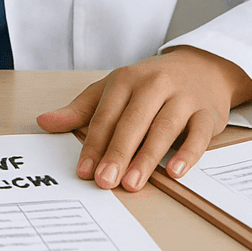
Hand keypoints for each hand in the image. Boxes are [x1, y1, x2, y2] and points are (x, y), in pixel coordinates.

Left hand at [36, 47, 251, 191]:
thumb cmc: (150, 84)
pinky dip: (188, 154)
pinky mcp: (206, 113)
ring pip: (163, 128)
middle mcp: (154, 85)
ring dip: (147, 157)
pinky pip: (198, 134)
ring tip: (132, 183)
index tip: (84, 170)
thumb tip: (44, 122)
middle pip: (132, 121)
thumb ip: (81, 109)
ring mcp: (182, 98)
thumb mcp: (113, 89)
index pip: (106, 114)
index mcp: (126, 79)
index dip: (94, 143)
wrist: (200, 67)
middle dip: (117, 153)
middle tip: (105, 181)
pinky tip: (175, 172)